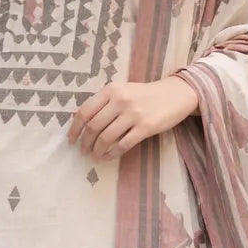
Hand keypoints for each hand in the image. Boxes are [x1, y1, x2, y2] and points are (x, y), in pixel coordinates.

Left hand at [67, 74, 199, 159]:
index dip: (75, 129)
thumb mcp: (123, 91)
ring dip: (97, 150)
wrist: (176, 94)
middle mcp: (120, 100)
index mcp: (111, 90)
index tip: (71, 140)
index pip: (85, 111)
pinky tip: (108, 157)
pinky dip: (111, 154)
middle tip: (83, 151)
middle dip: (85, 142)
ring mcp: (133, 114)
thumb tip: (82, 121)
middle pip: (93, 126)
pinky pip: (123, 145)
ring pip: (106, 137)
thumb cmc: (145, 95)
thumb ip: (104, 102)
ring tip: (95, 155)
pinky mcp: (146, 127)